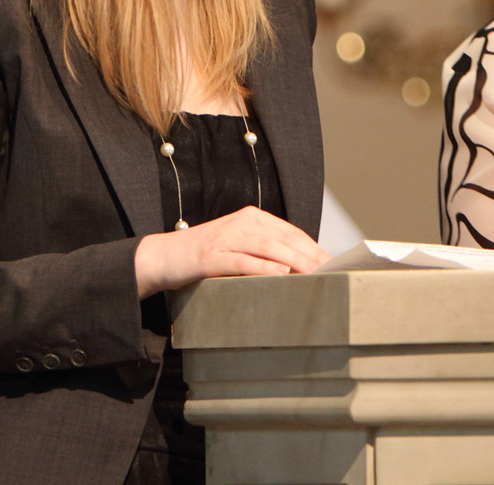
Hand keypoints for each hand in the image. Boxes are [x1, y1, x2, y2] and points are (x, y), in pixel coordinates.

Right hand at [134, 205, 330, 296]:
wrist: (161, 257)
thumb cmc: (204, 255)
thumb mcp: (237, 246)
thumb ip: (263, 250)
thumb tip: (297, 268)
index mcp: (252, 217)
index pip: (291, 232)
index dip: (313, 247)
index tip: (332, 263)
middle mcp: (242, 222)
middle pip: (284, 239)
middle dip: (310, 256)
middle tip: (330, 272)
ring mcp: (226, 237)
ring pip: (268, 248)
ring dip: (294, 262)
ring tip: (314, 275)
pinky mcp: (211, 256)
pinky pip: (243, 262)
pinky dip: (264, 269)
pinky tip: (280, 276)